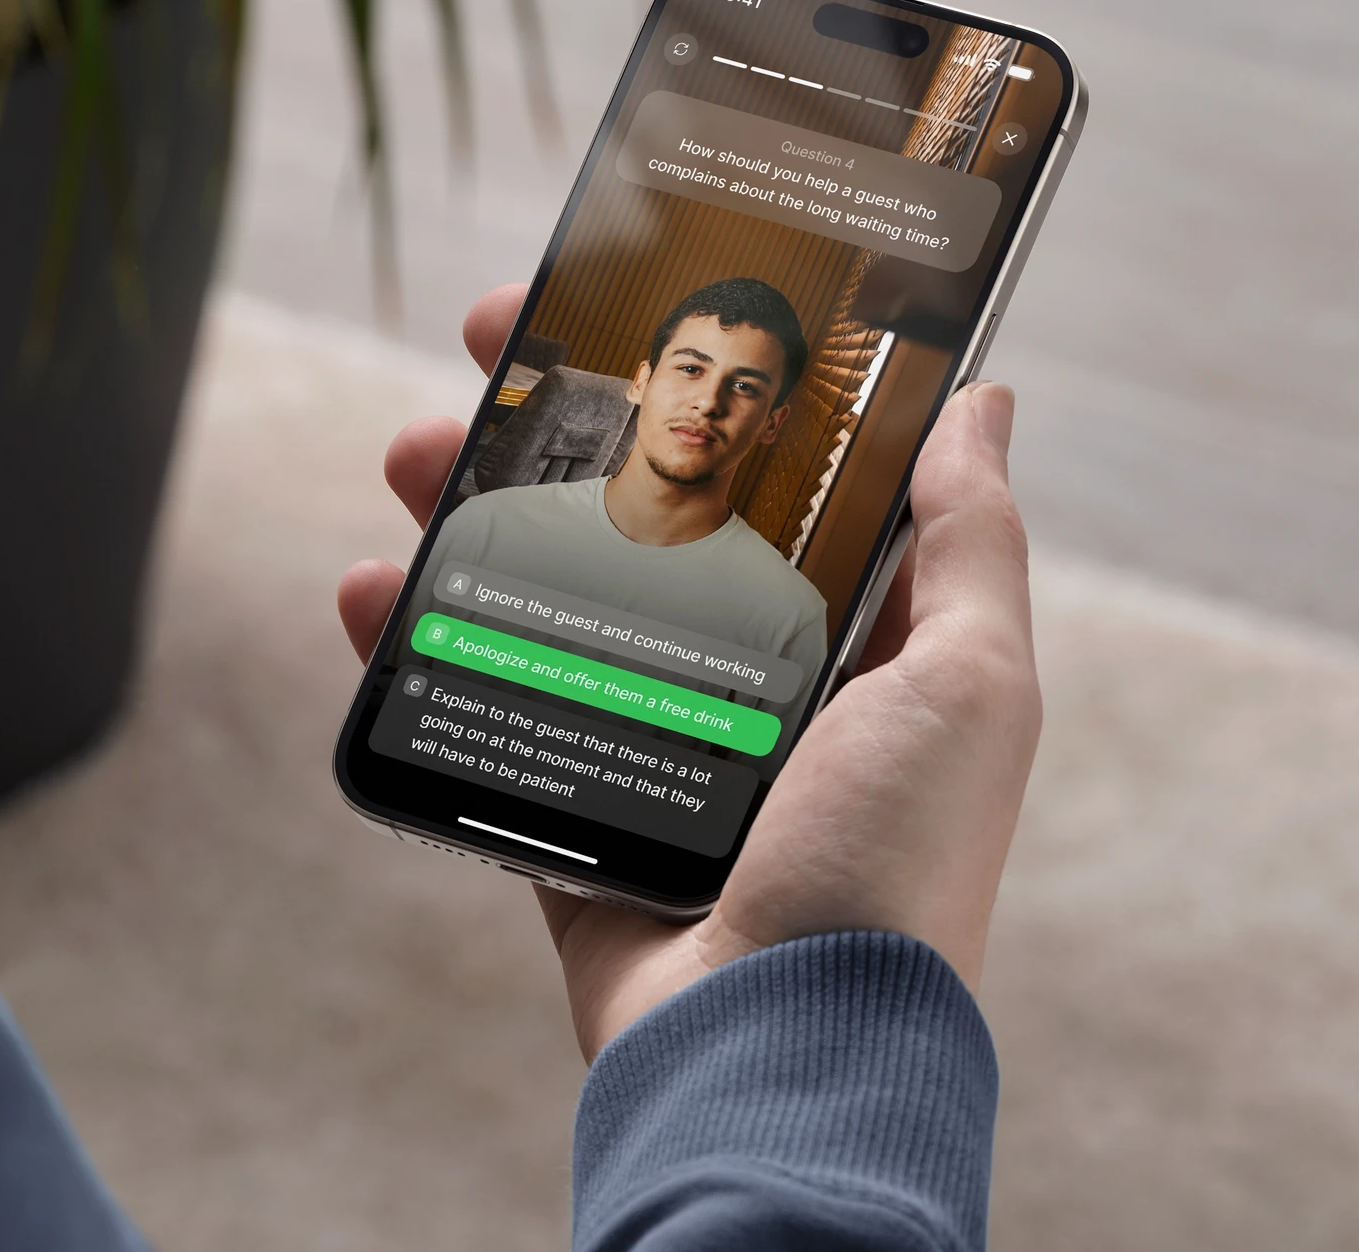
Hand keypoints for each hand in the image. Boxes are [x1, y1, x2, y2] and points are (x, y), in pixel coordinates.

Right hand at [338, 287, 1040, 1060]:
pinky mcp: (567, 809)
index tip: (630, 302)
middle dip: (558, 427)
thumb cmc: (897, 867)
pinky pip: (480, 704)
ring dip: (469, 511)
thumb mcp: (969, 684)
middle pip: (633, 513)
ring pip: (542, 591)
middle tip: (489, 355)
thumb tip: (987, 398)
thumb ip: (970, 541)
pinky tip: (371, 594)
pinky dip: (415, 647)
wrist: (780, 1056)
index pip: (764, 469)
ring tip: (414, 458)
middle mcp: (746, 676)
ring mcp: (647, 740)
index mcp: (846, 634)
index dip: (699, 379)